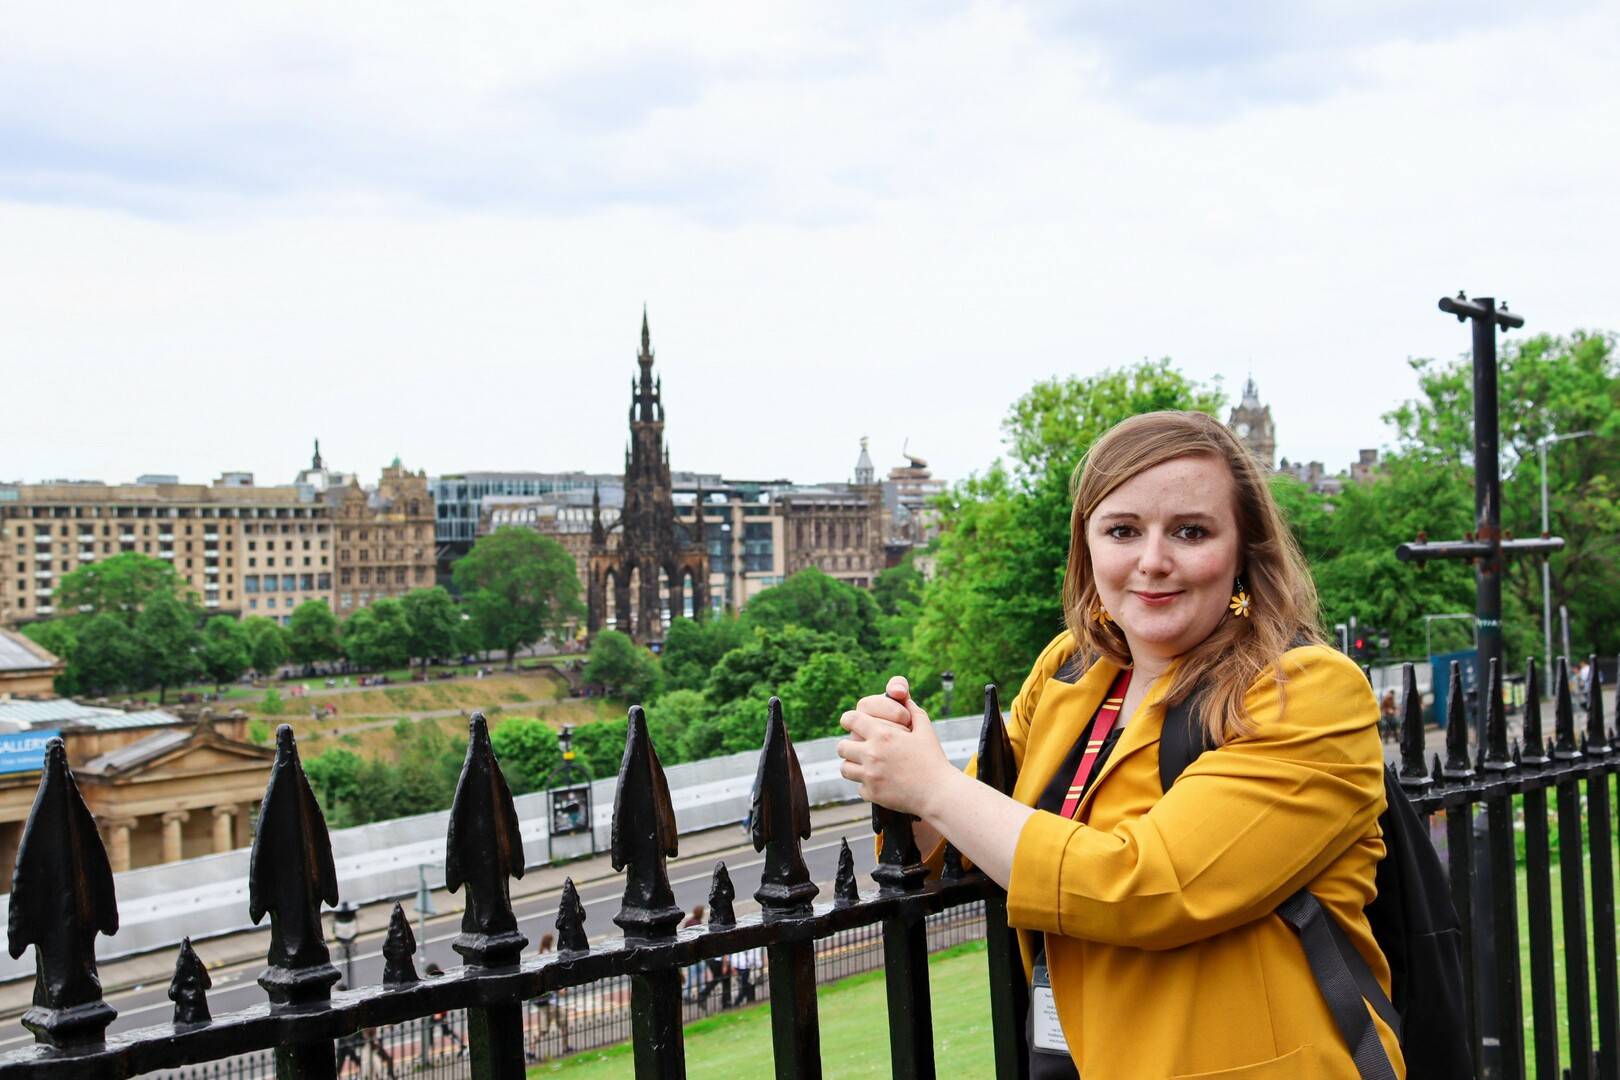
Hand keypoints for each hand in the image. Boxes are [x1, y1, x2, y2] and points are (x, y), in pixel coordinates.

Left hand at [836, 676, 954, 816]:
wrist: (938, 792)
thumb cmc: (933, 759)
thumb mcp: (925, 729)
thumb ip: (912, 710)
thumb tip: (904, 697)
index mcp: (883, 735)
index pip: (851, 719)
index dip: (848, 720)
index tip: (850, 723)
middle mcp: (872, 754)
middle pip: (842, 746)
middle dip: (848, 746)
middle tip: (858, 748)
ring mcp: (870, 775)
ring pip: (844, 768)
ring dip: (853, 765)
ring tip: (865, 765)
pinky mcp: (873, 794)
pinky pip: (859, 788)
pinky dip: (867, 786)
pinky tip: (879, 782)